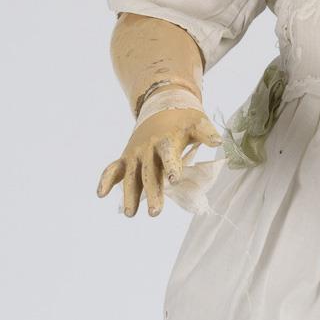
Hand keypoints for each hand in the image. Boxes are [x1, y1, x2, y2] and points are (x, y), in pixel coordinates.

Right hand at [96, 107, 221, 217]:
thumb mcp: (197, 122)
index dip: (172, 166)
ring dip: (129, 194)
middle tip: (156, 213)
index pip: (169, 154)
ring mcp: (135, 153)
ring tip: (131, 214)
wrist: (162, 105)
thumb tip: (219, 142)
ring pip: (131, 176)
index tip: (175, 180)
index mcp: (167, 139)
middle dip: (152, 192)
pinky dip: (106, 179)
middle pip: (149, 172)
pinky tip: (101, 195)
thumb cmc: (184, 119)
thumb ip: (206, 132)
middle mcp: (148, 148)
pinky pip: (113, 169)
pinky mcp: (125, 157)